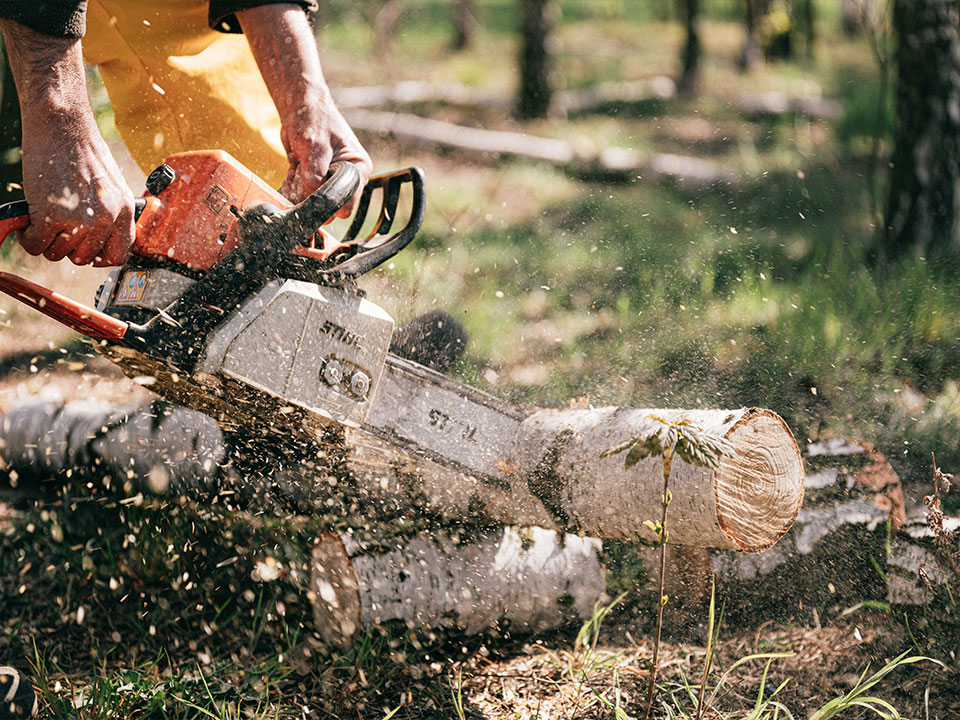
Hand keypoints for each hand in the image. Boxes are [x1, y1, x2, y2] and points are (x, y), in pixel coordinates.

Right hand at [1, 21, 135, 265]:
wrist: (62, 127)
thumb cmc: (84, 153)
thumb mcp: (113, 187)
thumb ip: (112, 214)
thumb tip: (102, 242)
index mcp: (124, 212)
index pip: (117, 256)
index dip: (98, 257)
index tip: (85, 248)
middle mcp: (106, 219)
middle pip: (83, 259)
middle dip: (68, 247)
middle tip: (58, 228)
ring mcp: (79, 219)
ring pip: (58, 254)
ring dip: (47, 242)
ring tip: (44, 220)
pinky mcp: (51, 215)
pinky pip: (36, 246)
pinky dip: (28, 238)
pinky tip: (29, 223)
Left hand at [279, 101, 371, 215]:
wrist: (301, 107)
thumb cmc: (313, 119)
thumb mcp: (314, 146)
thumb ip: (314, 176)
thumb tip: (311, 202)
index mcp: (358, 170)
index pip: (347, 204)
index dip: (327, 203)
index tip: (310, 190)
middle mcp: (348, 179)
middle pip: (330, 206)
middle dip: (311, 195)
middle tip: (301, 173)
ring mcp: (332, 181)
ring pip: (314, 203)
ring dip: (300, 190)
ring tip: (298, 167)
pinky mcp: (317, 182)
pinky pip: (303, 197)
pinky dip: (294, 187)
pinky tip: (294, 170)